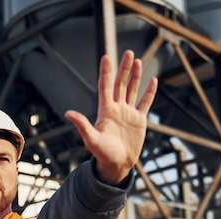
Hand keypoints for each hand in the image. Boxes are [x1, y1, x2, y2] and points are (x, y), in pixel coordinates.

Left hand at [65, 50, 157, 184]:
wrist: (116, 165)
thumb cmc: (102, 154)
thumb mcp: (91, 139)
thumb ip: (82, 125)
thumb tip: (68, 113)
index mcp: (105, 111)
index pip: (105, 87)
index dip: (106, 72)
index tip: (107, 56)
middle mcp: (117, 109)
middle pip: (120, 84)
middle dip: (123, 68)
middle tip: (127, 52)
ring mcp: (128, 113)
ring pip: (132, 90)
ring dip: (135, 76)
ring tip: (137, 60)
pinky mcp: (139, 121)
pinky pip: (145, 103)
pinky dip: (149, 93)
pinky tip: (153, 81)